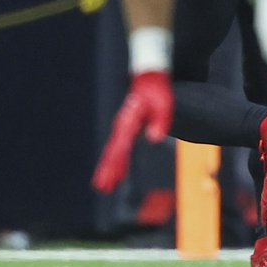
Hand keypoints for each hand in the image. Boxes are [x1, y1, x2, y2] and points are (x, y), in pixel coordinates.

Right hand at [91, 71, 172, 192]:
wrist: (150, 80)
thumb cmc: (158, 92)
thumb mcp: (164, 105)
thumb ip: (160, 121)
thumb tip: (155, 139)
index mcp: (129, 120)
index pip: (121, 144)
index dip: (117, 161)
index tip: (113, 175)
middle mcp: (122, 125)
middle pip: (113, 151)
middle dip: (108, 169)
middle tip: (102, 187)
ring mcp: (122, 128)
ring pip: (113, 151)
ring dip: (109, 168)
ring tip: (104, 187)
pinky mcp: (126, 130)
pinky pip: (119, 148)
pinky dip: (117, 162)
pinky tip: (119, 175)